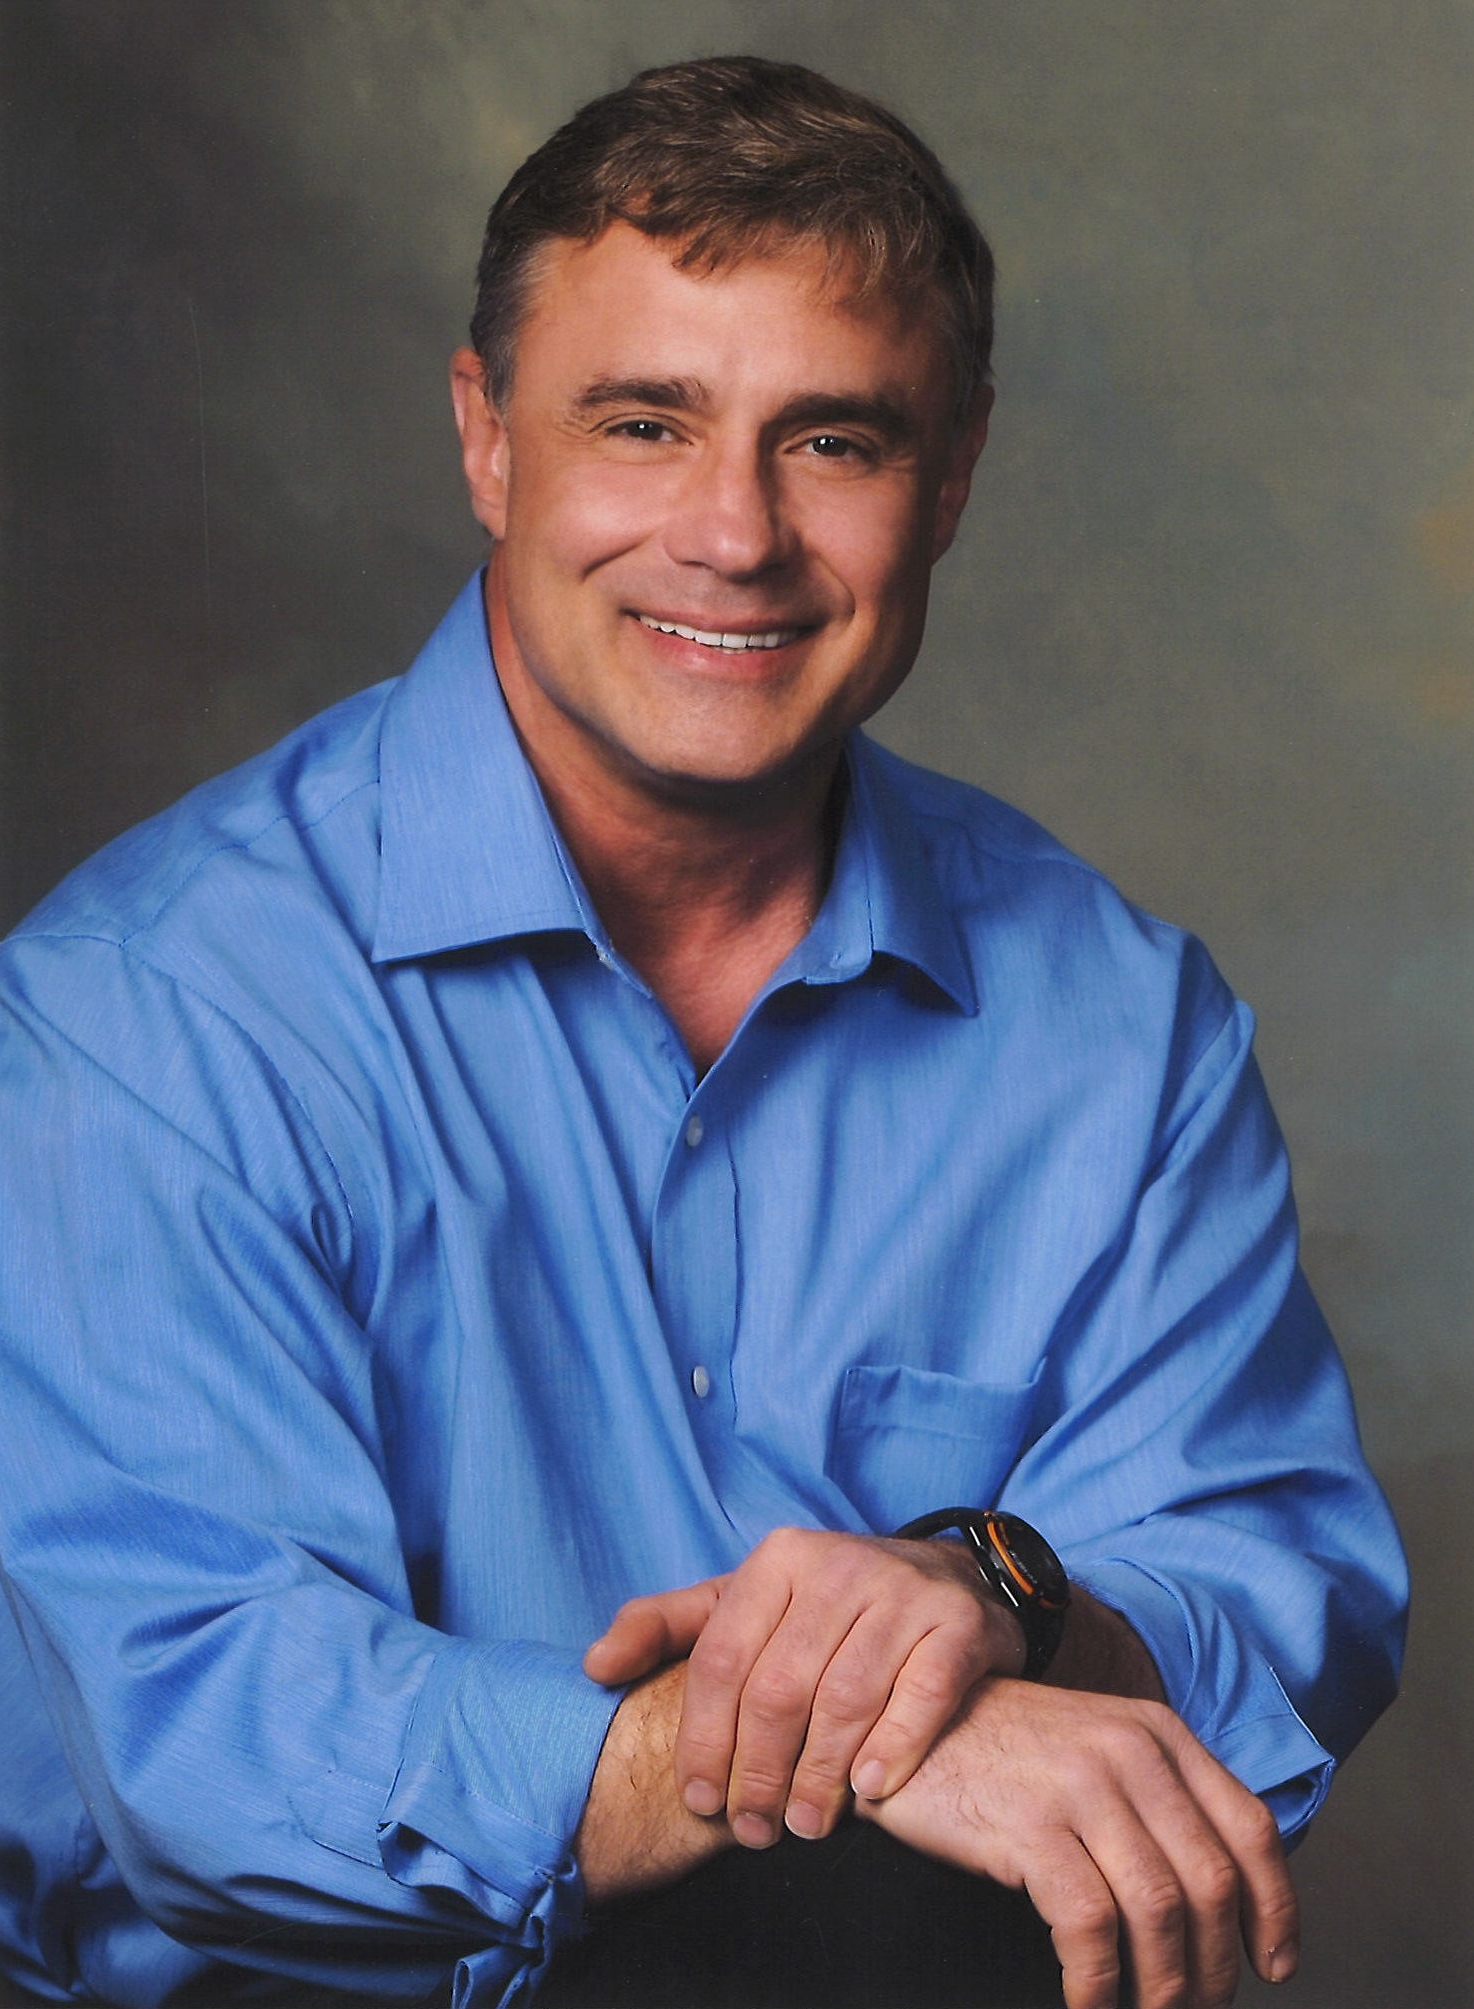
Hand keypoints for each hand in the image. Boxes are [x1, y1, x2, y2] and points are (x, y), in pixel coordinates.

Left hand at [583, 1526, 1024, 1847]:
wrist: (947, 1584)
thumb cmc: (826, 1610)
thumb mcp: (745, 1602)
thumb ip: (668, 1628)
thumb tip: (594, 1668)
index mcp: (778, 1559)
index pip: (722, 1661)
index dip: (702, 1740)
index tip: (697, 1800)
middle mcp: (839, 1565)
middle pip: (778, 1689)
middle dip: (756, 1773)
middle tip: (753, 1829)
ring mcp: (903, 1592)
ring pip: (844, 1700)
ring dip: (818, 1778)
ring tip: (803, 1825)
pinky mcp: (957, 1625)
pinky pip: (918, 1697)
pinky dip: (890, 1749)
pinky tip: (869, 1791)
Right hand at [854, 1677, 1297, 2008]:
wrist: (906, 1720)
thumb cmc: (1004, 1750)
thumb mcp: (1095, 1748)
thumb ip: (1156, 1798)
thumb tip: (1218, 1895)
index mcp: (1158, 1733)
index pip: (1250, 1827)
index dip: (1274, 1908)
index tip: (1272, 1963)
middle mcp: (1129, 1752)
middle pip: (1210, 1881)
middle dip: (1213, 1966)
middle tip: (1197, 2007)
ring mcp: (1079, 1786)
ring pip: (1159, 1910)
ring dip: (1163, 1986)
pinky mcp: (1029, 1825)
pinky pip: (1090, 1925)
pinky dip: (1099, 1981)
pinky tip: (1088, 2001)